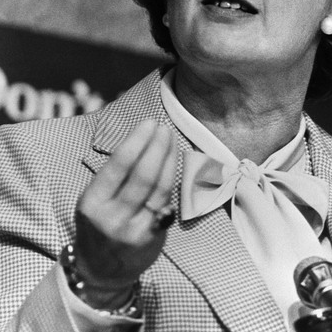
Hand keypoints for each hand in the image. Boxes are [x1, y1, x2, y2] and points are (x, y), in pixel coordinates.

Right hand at [73, 120, 176, 308]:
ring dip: (168, 159)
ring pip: (158, 188)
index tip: (149, 124)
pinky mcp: (152, 237)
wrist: (101, 270)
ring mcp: (134, 229)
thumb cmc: (99, 223)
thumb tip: (142, 140)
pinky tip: (175, 162)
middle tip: (163, 128)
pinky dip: (172, 179)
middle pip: (142, 175)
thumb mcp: (94, 201)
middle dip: (157, 147)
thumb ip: (114, 177)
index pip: (118, 166)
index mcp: (92, 202)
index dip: (137, 142)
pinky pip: (166, 202)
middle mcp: (112, 217)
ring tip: (170, 139)